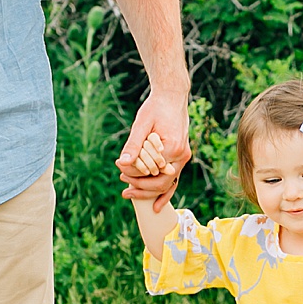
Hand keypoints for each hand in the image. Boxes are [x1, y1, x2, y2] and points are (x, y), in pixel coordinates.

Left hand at [118, 89, 190, 210]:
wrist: (172, 97)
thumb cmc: (156, 108)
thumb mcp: (142, 124)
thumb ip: (133, 145)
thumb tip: (122, 163)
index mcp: (173, 147)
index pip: (151, 170)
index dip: (133, 174)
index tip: (119, 168)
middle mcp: (182, 156)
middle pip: (161, 183)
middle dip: (140, 188)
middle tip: (123, 188)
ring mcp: (183, 158)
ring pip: (168, 184)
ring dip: (149, 191)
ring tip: (129, 192)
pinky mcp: (181, 158)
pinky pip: (173, 180)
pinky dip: (164, 193)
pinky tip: (154, 206)